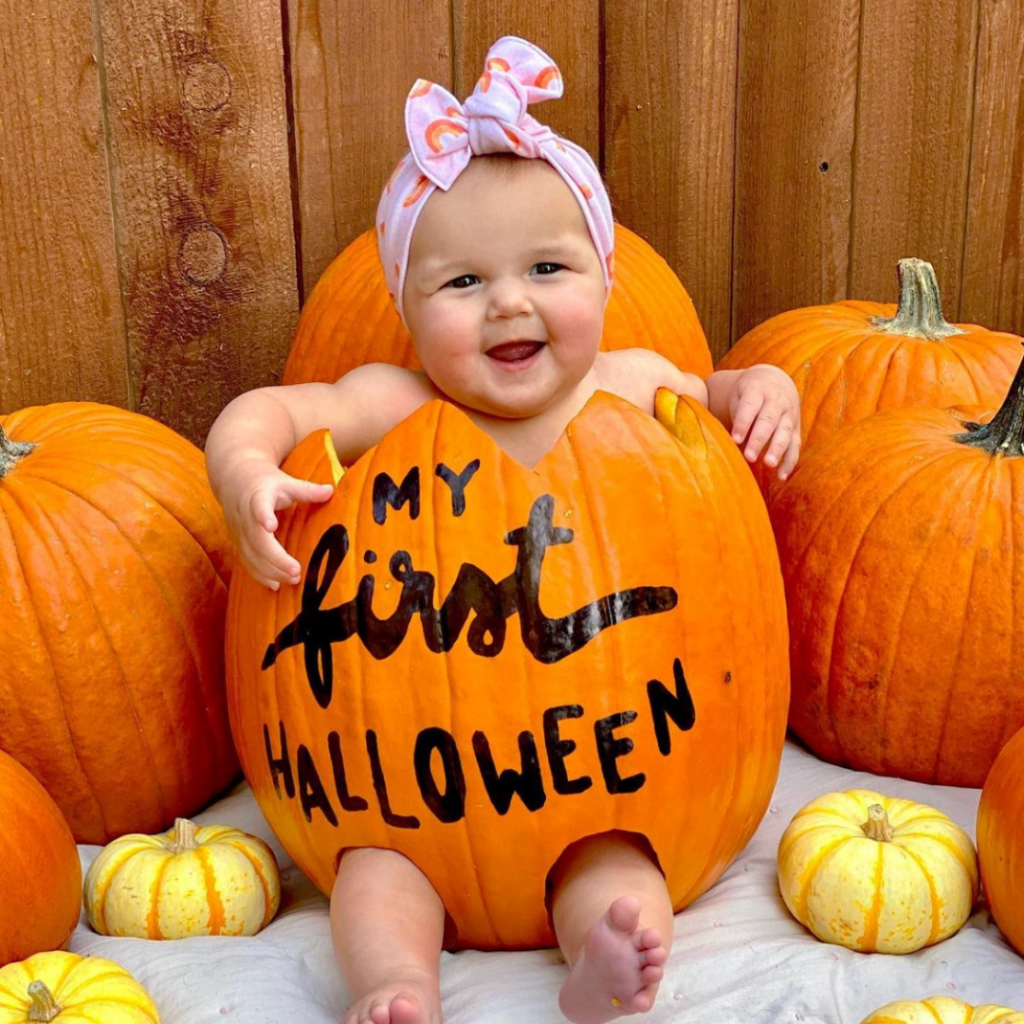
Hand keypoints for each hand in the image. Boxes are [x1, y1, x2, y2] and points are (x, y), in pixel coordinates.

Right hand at [223, 460, 333, 588]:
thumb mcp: (285, 481)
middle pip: (257, 541)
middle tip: (297, 571)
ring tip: (294, 580)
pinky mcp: (239, 543)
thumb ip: (307, 489)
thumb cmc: (264, 481)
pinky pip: (247, 562)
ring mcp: (240, 532)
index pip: (258, 506)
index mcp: (257, 497)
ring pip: (250, 556)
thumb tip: (331, 490)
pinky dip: (260, 575)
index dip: (263, 515)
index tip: (270, 525)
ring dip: (270, 571)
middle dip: (275, 558)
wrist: (233, 479)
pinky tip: (276, 586)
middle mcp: (245, 517)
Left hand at [728, 364, 801, 478]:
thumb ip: (736, 415)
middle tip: (749, 457)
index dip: (743, 423)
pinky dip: (790, 461)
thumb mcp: (738, 396)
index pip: (750, 407)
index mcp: (757, 391)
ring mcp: (789, 414)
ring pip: (785, 431)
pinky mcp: (797, 426)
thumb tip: (728, 443)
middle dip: (759, 439)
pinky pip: (795, 444)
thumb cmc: (748, 394)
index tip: (735, 440)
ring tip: (768, 464)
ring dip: (777, 449)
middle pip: (768, 420)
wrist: (773, 380)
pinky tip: (781, 476)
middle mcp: (776, 401)